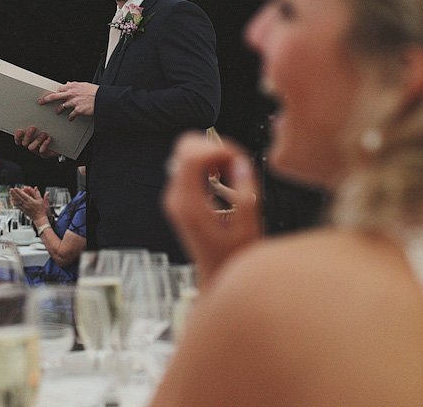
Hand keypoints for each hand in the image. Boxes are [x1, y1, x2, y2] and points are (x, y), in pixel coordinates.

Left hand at [9, 186, 48, 223]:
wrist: (39, 218)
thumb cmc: (41, 210)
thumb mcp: (42, 201)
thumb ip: (38, 194)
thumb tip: (36, 187)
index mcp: (31, 201)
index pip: (23, 195)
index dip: (19, 191)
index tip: (15, 188)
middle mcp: (26, 204)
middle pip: (19, 198)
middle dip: (14, 193)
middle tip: (11, 189)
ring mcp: (24, 208)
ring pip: (17, 202)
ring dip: (13, 197)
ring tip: (10, 194)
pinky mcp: (23, 210)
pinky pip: (18, 206)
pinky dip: (14, 203)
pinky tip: (12, 200)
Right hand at [14, 126, 59, 158]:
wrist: (60, 143)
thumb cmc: (50, 132)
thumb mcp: (42, 126)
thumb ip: (37, 123)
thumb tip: (32, 112)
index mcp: (28, 139)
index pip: (19, 140)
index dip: (18, 136)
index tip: (20, 131)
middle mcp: (31, 146)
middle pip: (24, 143)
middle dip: (28, 136)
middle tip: (32, 128)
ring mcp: (37, 151)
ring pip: (32, 148)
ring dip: (37, 140)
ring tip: (43, 133)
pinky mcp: (44, 155)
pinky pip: (42, 151)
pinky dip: (45, 144)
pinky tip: (49, 138)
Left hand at [40, 81, 97, 121]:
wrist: (104, 99)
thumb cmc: (97, 92)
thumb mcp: (85, 85)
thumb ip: (76, 85)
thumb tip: (69, 83)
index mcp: (74, 86)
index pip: (61, 88)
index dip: (57, 91)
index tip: (53, 93)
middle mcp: (72, 93)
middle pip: (55, 96)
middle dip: (46, 99)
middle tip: (41, 101)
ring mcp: (74, 102)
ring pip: (61, 106)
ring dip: (59, 110)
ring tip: (57, 112)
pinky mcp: (78, 110)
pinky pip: (71, 115)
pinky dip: (70, 117)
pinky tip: (70, 119)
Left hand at [163, 132, 260, 284]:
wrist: (217, 276)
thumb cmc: (232, 259)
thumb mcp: (247, 229)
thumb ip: (246, 195)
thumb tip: (241, 164)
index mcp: (188, 205)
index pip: (191, 156)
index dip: (218, 149)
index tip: (238, 158)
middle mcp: (175, 198)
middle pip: (184, 147)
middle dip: (214, 147)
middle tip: (236, 164)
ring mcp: (175, 197)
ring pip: (186, 152)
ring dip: (213, 154)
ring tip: (233, 172)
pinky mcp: (180, 196)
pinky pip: (190, 165)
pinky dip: (209, 162)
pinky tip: (226, 178)